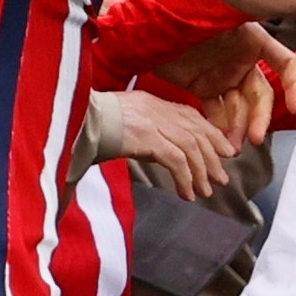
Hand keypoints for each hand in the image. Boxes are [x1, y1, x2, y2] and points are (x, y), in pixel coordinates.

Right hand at [88, 86, 239, 197]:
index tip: (223, 151)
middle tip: (221, 178)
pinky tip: (186, 193)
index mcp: (151, 102)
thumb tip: (163, 153)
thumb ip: (146, 131)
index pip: (191, 116)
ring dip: (201, 172)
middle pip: (196, 132)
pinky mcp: (146, 137)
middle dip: (212, 157)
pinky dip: (185, 178)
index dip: (211, 135)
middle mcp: (156, 109)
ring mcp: (152, 122)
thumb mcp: (123, 121)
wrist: (72, 122)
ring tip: (205, 192)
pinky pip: (176, 160)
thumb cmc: (89, 126)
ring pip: (190, 148)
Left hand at [150, 21, 295, 149]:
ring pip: (240, 107)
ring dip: (239, 128)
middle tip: (253, 139)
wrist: (139, 28)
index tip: (295, 108)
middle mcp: (240, 58)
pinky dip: (219, 126)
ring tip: (231, 148)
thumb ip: (230, 30)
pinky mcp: (204, 87)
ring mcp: (223, 74)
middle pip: (260, 93)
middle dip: (259, 118)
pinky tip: (216, 141)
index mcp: (249, 38)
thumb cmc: (173, 12)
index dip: (293, 84)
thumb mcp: (206, 19)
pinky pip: (218, 111)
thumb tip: (241, 36)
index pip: (284, 61)